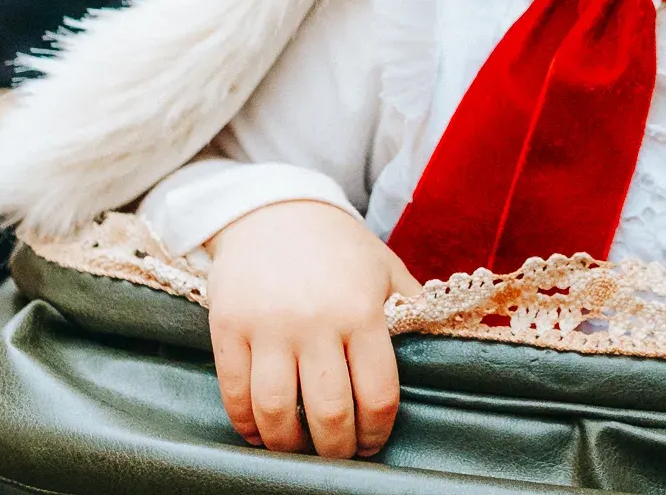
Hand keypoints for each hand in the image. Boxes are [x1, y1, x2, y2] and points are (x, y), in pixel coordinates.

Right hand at [205, 201, 420, 458]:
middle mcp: (315, 321)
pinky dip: (246, 424)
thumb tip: (438, 354)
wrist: (273, 208)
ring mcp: (268, 326)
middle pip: (328, 413)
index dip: (377, 433)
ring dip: (288, 446)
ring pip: (276, 412)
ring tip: (298, 450)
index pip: (377, 394)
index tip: (373, 444)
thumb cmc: (338, 246)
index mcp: (362, 310)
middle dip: (336, 451)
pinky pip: (235, 393)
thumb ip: (410, 311)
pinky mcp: (227, 327)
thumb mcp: (384, 269)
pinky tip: (260, 431)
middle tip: (338, 457)